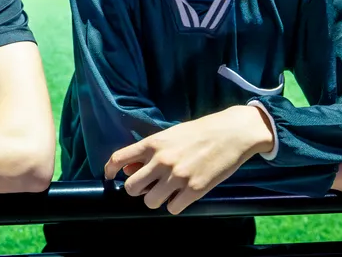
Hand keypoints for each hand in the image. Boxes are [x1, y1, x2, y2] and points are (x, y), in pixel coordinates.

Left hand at [103, 105, 273, 214]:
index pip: (119, 159)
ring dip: (157, 200)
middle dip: (139, 190)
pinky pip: (173, 208)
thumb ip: (148, 152)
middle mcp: (162, 160)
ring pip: (150, 202)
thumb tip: (128, 169)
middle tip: (150, 186)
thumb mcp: (170, 135)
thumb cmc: (199, 132)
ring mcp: (178, 176)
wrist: (231, 133)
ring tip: (169, 191)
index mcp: (153, 143)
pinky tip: (184, 195)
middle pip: (131, 188)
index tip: (110, 177)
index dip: (109, 170)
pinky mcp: (195, 189)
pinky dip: (176, 205)